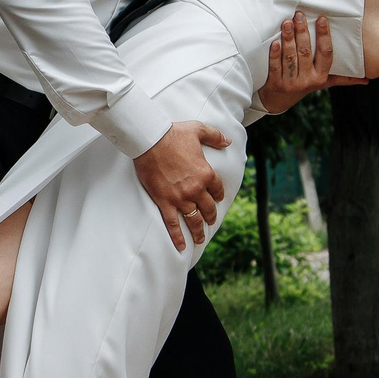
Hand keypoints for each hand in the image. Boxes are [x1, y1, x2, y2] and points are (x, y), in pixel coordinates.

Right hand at [135, 121, 232, 250]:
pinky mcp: (165, 202)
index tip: (216, 199)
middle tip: (210, 222)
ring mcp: (180, 198)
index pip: (217, 189)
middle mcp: (196, 189)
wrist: (150, 140)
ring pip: (193, 220)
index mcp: (206, 173)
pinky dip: (177, 237)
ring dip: (198, 231)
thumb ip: (215, 136)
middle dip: (210, 216)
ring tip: (200, 238)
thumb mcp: (199, 130)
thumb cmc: (173, 133)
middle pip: (207, 208)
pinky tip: (182, 247)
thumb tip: (228, 141)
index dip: (218, 195)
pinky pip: (173, 224)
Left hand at [254, 11, 363, 113]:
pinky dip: (275, 54)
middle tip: (299, 15)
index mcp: (321, 76)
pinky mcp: (275, 83)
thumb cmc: (304, 84)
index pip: (326, 53)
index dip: (324, 36)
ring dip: (289, 39)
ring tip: (287, 22)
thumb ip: (343, 79)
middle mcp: (307, 80)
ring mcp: (291, 82)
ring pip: (290, 57)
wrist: (279, 101)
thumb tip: (366, 80)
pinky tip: (274, 42)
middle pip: (306, 52)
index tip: (321, 19)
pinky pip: (275, 67)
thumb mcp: (324, 82)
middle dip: (302, 32)